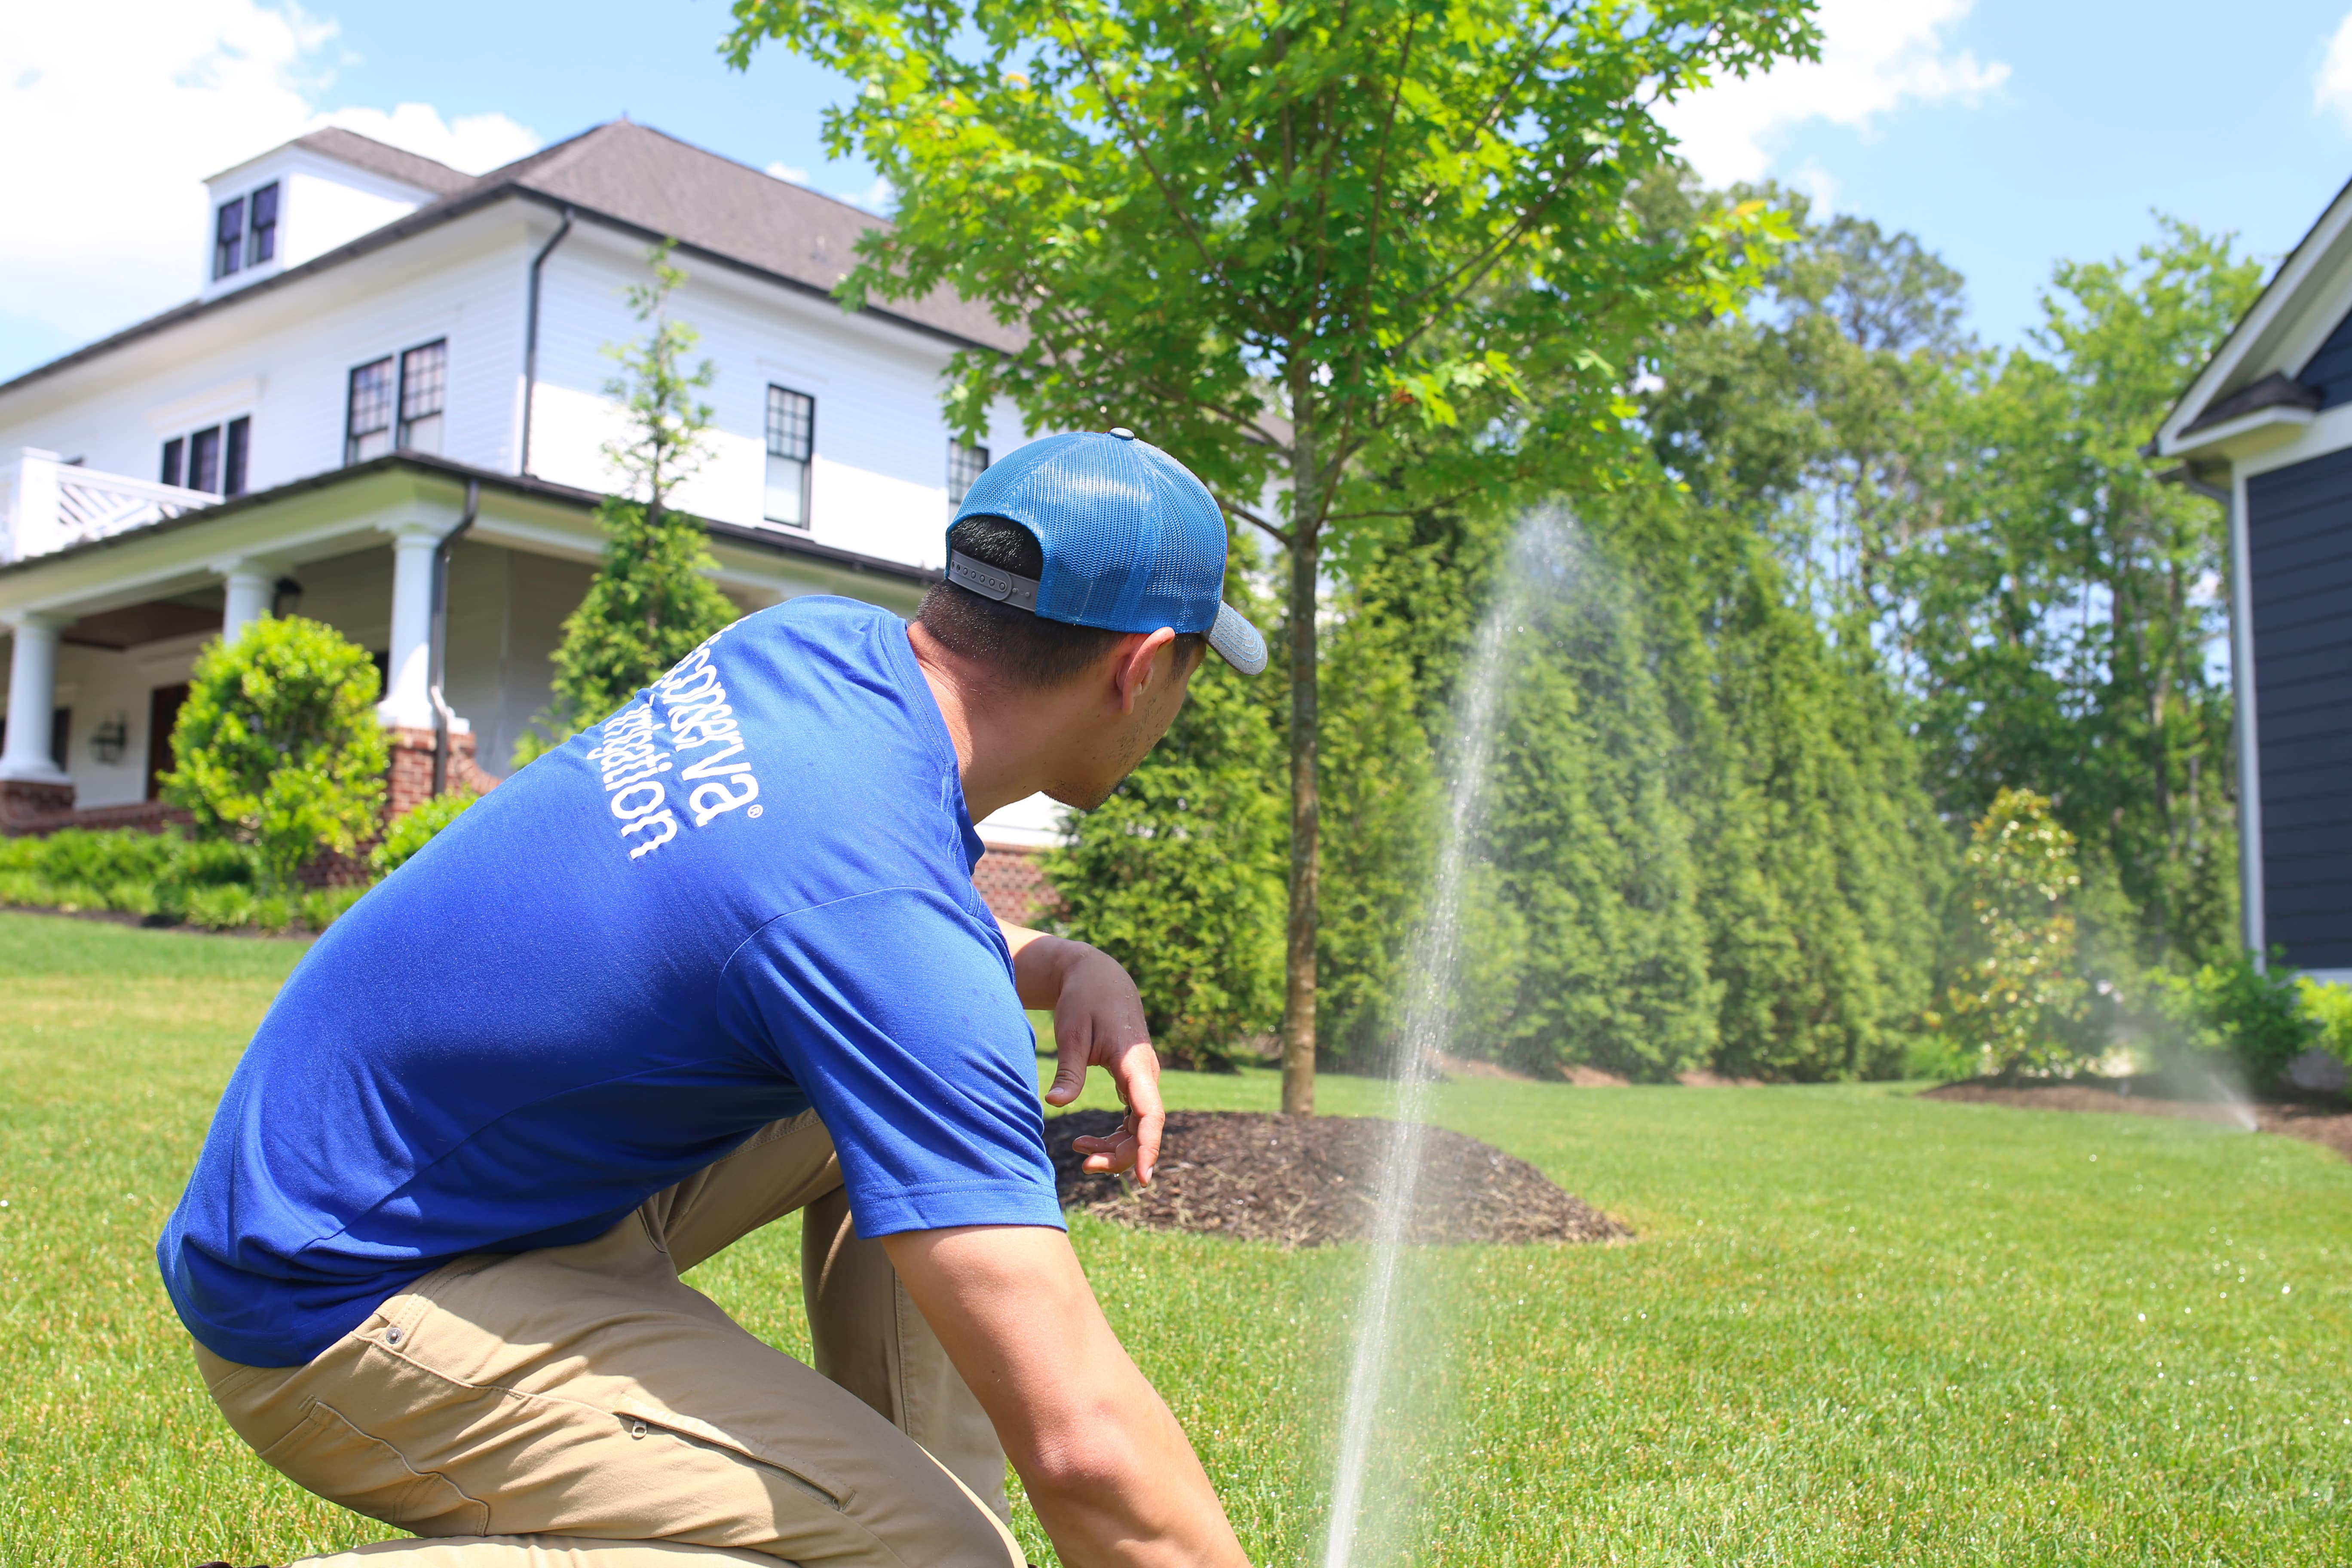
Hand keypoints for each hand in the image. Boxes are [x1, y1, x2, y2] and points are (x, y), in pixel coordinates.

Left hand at [1002, 925, 1163, 1183]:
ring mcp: (1142, 1080)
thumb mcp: (1071, 1033)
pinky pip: (1132, 1119)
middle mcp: (1145, 1075)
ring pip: (1139, 1128)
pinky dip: (1114, 1136)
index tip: (1144, 1178)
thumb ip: (1068, 1070)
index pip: (1149, 1114)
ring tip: (1079, 1150)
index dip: (1148, 1147)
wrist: (1101, 978)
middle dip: (1120, 1155)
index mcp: (1134, 1063)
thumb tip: (1055, 1102)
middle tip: (1084, 1164)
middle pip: (1145, 1129)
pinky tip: (1086, 1141)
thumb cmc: (1084, 1001)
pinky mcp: (1134, 1083)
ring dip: (1114, 1148)